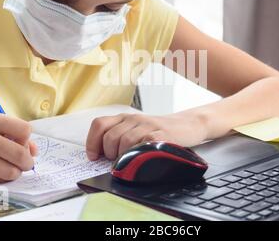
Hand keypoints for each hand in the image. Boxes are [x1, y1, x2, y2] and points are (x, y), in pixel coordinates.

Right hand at [0, 113, 37, 183]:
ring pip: (11, 171)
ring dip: (15, 173)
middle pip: (20, 153)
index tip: (22, 144)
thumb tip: (35, 150)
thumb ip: (13, 136)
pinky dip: (1, 178)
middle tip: (25, 164)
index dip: (27, 140)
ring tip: (9, 168)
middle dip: (27, 162)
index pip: (25, 130)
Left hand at [86, 112, 208, 160]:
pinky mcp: (160, 134)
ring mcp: (148, 125)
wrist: (187, 125)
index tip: (93, 156)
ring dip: (124, 156)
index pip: (99, 124)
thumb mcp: (136, 131)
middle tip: (118, 160)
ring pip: (124, 141)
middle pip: (110, 137)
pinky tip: (142, 157)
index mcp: (124, 118)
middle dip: (110, 154)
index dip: (92, 142)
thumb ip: (119, 138)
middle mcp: (134, 119)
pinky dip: (139, 155)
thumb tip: (99, 156)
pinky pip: (143, 145)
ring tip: (132, 160)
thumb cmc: (159, 132)